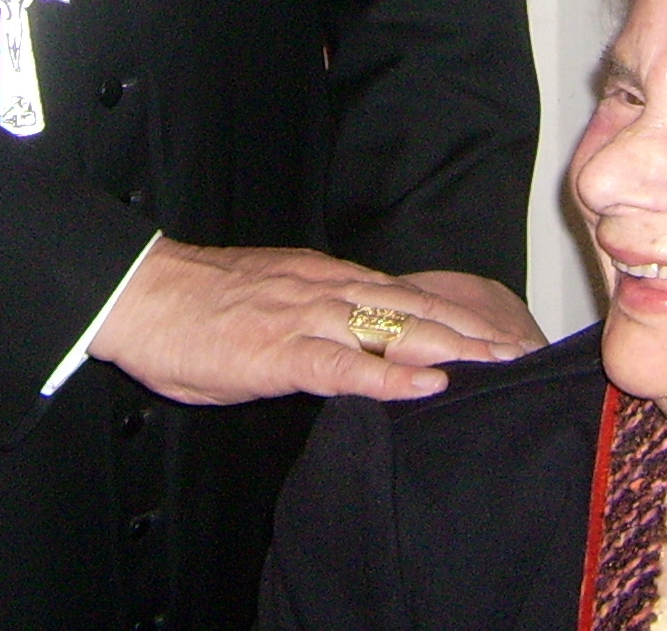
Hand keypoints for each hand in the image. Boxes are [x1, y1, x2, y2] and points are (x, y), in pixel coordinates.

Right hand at [89, 237, 534, 405]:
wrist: (141, 293)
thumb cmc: (198, 307)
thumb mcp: (272, 304)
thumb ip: (316, 318)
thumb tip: (353, 339)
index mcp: (326, 279)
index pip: (410, 295)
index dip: (461, 315)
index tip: (505, 333)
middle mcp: (328, 289)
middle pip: (418, 308)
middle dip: (476, 332)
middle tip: (525, 352)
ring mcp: (307, 317)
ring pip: (395, 330)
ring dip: (453, 349)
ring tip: (500, 365)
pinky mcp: (280, 351)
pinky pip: (344, 366)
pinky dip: (388, 377)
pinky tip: (426, 387)